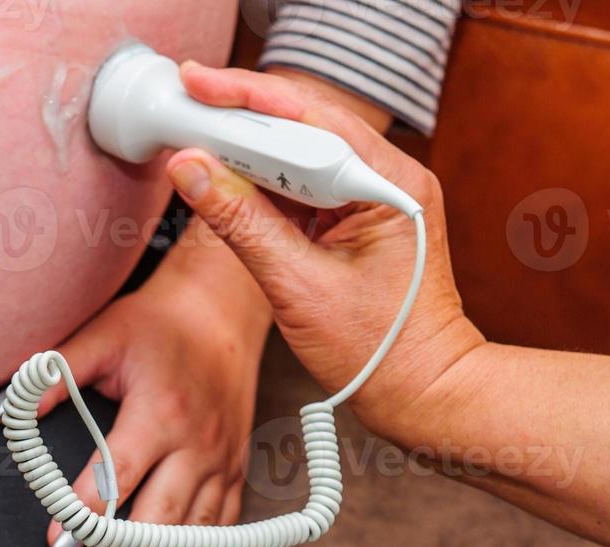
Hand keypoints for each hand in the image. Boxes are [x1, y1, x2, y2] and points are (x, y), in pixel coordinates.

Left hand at [21, 229, 269, 546]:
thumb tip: (1, 412)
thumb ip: (50, 376)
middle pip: (164, 510)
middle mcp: (196, 441)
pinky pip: (229, 528)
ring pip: (201, 529)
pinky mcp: (236, 471)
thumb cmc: (159, 326)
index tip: (61, 542)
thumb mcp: (100, 337)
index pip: (116, 471)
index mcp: (159, 410)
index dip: (86, 510)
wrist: (222, 310)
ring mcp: (221, 460)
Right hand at [165, 63, 483, 446]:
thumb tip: (192, 171)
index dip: (248, 102)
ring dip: (249, 147)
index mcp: (390, 184)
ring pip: (302, 151)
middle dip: (242, 115)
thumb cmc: (381, 352)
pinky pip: (305, 183)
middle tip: (186, 103)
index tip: (198, 89)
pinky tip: (227, 177)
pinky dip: (264, 180)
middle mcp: (389, 178)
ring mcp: (375, 196)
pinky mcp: (358, 216)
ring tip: (196, 137)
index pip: (310, 120)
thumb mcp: (297, 286)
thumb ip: (241, 223)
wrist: (422, 393)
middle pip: (305, 125)